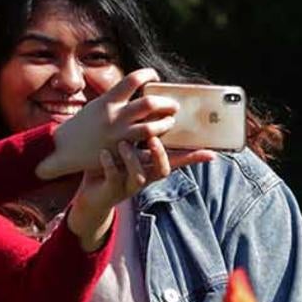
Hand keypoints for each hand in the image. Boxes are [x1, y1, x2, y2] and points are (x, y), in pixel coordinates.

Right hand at [37, 69, 177, 179]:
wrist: (61, 149)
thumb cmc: (80, 126)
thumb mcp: (96, 105)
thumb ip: (115, 99)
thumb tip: (134, 88)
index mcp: (108, 101)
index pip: (133, 79)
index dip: (149, 74)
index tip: (155, 77)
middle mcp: (114, 116)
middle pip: (149, 103)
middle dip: (166, 103)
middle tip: (173, 105)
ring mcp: (118, 136)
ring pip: (152, 128)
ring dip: (165, 124)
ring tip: (169, 123)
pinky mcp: (119, 153)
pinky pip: (143, 151)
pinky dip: (155, 147)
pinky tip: (159, 144)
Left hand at [66, 138, 215, 246]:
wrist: (91, 194)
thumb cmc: (111, 165)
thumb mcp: (127, 149)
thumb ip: (140, 132)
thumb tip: (153, 107)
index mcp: (150, 167)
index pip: (176, 161)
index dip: (193, 158)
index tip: (210, 152)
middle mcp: (144, 177)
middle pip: (162, 170)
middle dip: (160, 154)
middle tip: (154, 137)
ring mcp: (128, 185)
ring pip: (138, 176)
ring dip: (132, 159)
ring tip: (123, 143)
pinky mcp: (111, 189)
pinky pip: (113, 178)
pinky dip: (109, 165)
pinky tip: (104, 153)